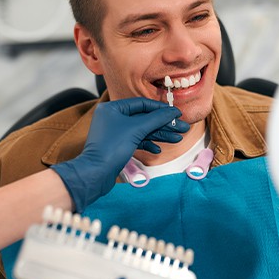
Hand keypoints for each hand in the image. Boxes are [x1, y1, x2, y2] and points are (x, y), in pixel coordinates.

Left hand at [51, 97, 188, 211]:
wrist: (95, 174)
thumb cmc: (111, 148)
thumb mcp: (136, 129)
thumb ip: (156, 119)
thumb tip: (173, 112)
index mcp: (113, 108)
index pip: (141, 104)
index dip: (161, 109)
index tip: (176, 113)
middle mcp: (113, 118)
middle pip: (144, 118)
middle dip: (163, 124)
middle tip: (182, 128)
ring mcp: (115, 133)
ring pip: (142, 131)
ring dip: (159, 135)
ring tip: (177, 139)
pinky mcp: (118, 146)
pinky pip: (136, 141)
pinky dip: (148, 144)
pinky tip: (157, 150)